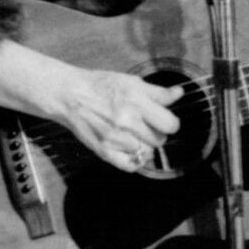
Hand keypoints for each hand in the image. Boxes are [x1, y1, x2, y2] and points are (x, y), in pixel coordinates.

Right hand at [44, 63, 182, 172]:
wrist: (69, 94)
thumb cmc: (99, 85)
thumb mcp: (130, 82)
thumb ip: (157, 92)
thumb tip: (179, 93)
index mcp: (136, 101)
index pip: (171, 124)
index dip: (168, 122)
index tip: (161, 119)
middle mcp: (127, 120)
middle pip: (160, 140)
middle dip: (155, 132)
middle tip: (142, 124)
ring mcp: (115, 138)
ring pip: (147, 153)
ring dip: (143, 145)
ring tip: (131, 134)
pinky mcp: (104, 151)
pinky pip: (131, 166)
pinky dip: (133, 160)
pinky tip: (127, 148)